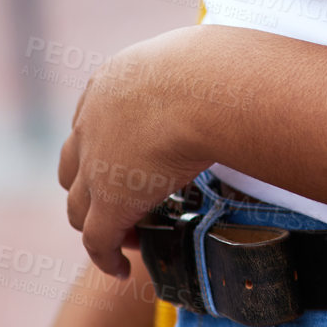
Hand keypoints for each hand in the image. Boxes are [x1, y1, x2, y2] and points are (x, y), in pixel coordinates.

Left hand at [59, 23, 326, 277]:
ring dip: (99, 223)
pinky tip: (119, 270)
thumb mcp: (202, 57)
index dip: (107, 147)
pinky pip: (97, 241)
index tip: (131, 161)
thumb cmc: (218, 65)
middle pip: (74, 166)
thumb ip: (209, 69)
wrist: (204, 87)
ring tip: (126, 237)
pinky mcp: (109, 202)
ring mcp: (95, 164)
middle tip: (123, 201)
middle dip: (92, 186)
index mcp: (111, 82)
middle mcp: (92, 122)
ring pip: (80, 207)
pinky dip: (105, 257)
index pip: (93, 122)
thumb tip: (251, 65)